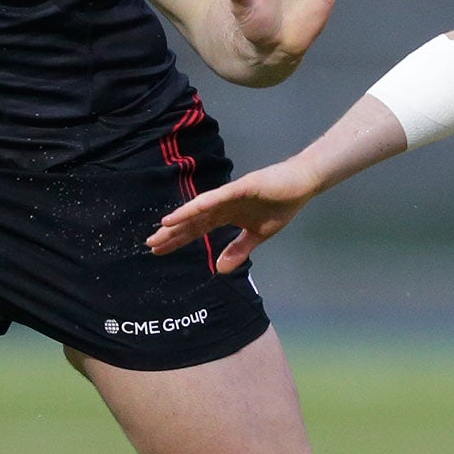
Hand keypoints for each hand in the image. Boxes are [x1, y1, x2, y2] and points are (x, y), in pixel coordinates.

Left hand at [148, 157, 321, 272]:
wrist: (303, 183)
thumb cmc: (281, 204)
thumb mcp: (258, 235)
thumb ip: (239, 250)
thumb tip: (219, 269)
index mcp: (226, 215)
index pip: (197, 229)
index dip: (178, 239)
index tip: (159, 251)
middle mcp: (223, 204)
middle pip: (193, 221)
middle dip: (172, 232)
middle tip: (150, 245)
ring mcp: (230, 194)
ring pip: (200, 209)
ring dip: (182, 218)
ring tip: (162, 228)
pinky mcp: (241, 187)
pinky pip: (217, 197)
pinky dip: (201, 204)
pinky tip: (186, 211)